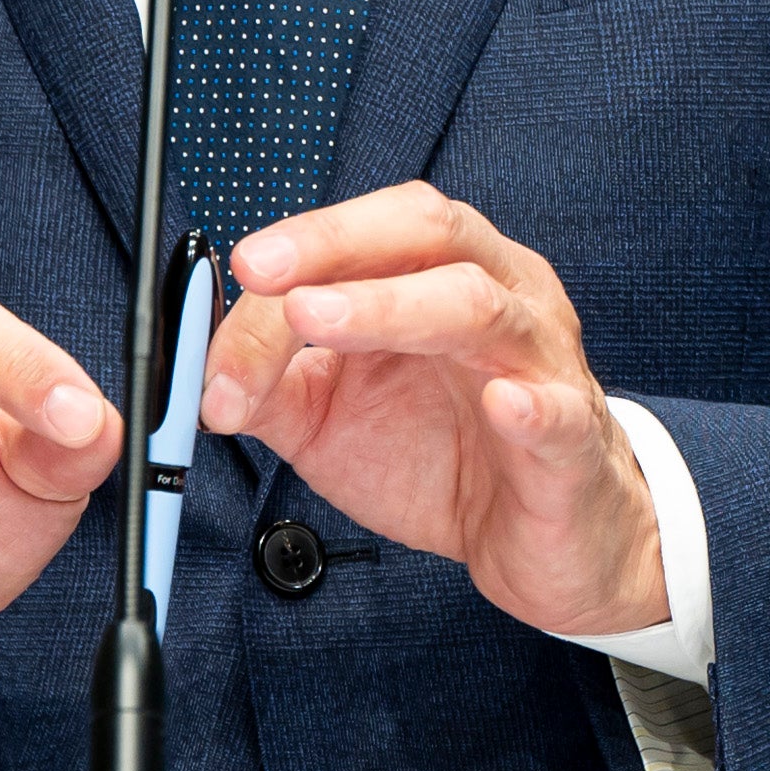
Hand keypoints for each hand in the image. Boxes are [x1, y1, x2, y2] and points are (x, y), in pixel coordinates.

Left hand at [196, 185, 664, 640]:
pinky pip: (557, 413)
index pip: (364, 237)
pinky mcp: (571, 443)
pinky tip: (501, 402)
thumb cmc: (451, 458)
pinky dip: (529, 405)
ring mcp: (541, 364)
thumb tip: (198, 368)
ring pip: (479, 307)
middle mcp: (500, 297)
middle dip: (335, 242)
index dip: (291, 259)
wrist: (546, 539)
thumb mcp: (332, 419)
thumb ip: (269, 385)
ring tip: (321, 320)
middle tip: (262, 271)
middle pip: (429, 232)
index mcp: (442, 274)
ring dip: (392, 307)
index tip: (232, 293)